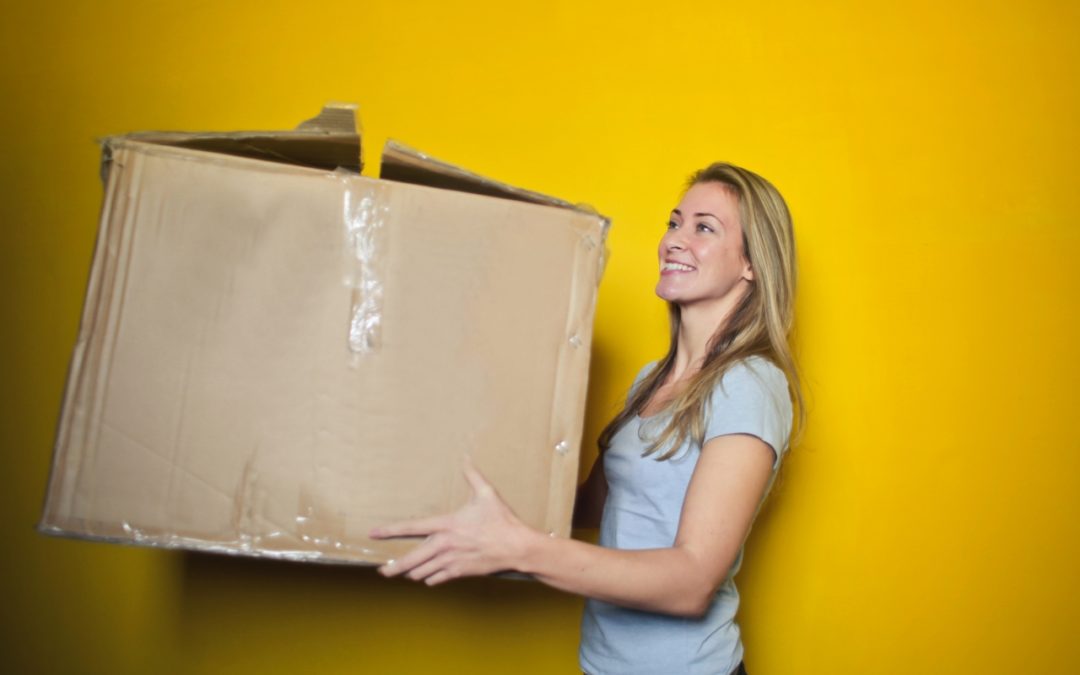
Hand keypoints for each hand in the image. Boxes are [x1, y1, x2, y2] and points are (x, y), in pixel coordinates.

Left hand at [369, 457, 536, 584]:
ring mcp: (451, 561)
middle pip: (411, 559)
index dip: (389, 530)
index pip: (411, 527)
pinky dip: (430, 578)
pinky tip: (428, 577)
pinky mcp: (459, 572)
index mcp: (447, 524)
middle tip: (383, 571)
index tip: (374, 533)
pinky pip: (437, 579)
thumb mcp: (487, 494)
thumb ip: (472, 475)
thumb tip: (465, 456)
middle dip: (394, 567)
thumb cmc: (501, 520)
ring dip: (413, 572)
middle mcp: (444, 544)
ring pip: (422, 572)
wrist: (516, 547)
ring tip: (405, 573)